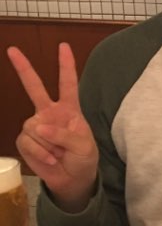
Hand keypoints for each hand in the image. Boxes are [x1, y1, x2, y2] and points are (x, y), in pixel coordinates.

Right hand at [7, 43, 97, 209]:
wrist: (73, 179)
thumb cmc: (83, 158)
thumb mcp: (84, 146)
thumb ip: (65, 134)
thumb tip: (39, 126)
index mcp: (69, 109)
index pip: (68, 84)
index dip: (66, 65)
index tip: (63, 46)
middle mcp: (49, 112)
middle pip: (34, 88)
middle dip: (24, 68)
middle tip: (12, 50)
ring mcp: (35, 125)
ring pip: (34, 128)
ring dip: (49, 144)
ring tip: (60, 153)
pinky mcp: (25, 140)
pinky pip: (28, 142)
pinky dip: (40, 153)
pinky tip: (51, 159)